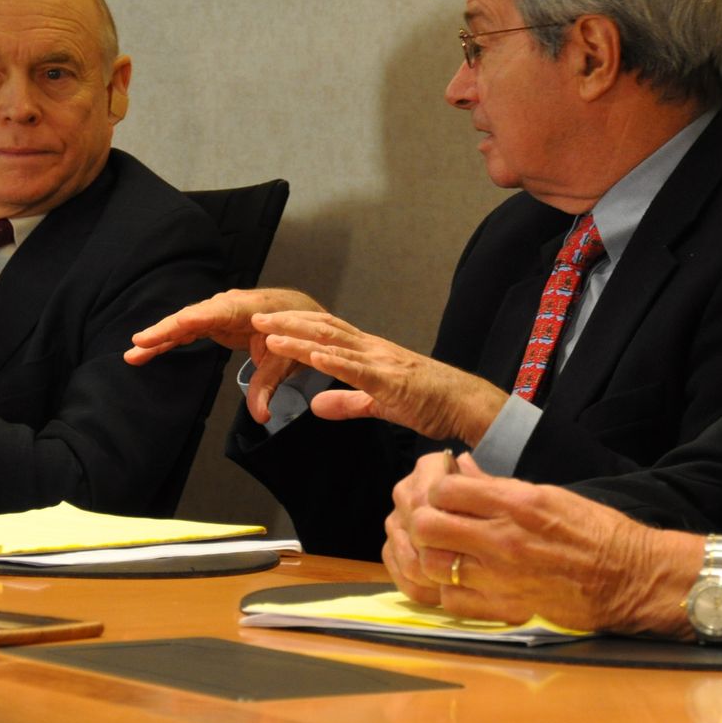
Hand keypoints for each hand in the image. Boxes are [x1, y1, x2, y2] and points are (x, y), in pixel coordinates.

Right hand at [125, 288, 325, 421]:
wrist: (296, 315)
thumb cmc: (292, 332)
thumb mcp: (285, 361)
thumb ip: (268, 385)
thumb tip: (260, 415)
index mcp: (247, 309)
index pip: (219, 312)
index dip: (198, 318)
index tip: (179, 324)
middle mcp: (226, 305)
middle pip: (190, 317)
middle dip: (165, 331)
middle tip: (139, 343)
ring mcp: (215, 312)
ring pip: (182, 323)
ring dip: (158, 338)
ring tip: (134, 354)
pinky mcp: (210, 321)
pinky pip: (185, 330)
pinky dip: (167, 340)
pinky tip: (146, 351)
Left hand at [250, 310, 507, 445]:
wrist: (466, 404)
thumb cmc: (429, 401)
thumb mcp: (378, 403)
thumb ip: (346, 402)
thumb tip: (315, 405)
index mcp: (369, 352)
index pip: (326, 331)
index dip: (295, 324)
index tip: (267, 322)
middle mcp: (372, 349)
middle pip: (323, 329)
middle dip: (287, 323)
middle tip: (255, 317)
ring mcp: (381, 363)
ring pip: (334, 345)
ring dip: (300, 339)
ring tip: (270, 334)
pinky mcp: (391, 382)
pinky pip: (359, 370)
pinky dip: (335, 361)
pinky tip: (313, 355)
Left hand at [392, 452, 702, 635]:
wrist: (632, 578)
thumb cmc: (595, 531)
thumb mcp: (549, 492)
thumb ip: (498, 484)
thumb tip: (460, 466)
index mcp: (517, 503)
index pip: (445, 489)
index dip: (437, 489)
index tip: (444, 494)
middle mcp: (504, 539)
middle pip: (427, 525)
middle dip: (422, 519)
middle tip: (432, 521)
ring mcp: (502, 577)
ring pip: (431, 564)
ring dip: (430, 555)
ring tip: (442, 551)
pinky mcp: (506, 609)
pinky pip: (451, 601)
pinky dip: (447, 590)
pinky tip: (457, 581)